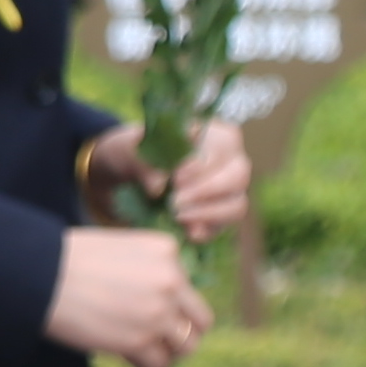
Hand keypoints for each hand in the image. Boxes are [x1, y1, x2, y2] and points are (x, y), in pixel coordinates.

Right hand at [49, 226, 212, 366]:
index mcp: (166, 250)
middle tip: (157, 337)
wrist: (37, 274)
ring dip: (166, 351)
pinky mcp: (141, 339)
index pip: (187, 288)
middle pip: (200, 320)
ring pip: (187, 346)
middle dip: (181, 331)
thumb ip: (148, 269)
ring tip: (142, 349)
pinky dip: (145, 364)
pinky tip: (125, 354)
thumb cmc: (66, 259)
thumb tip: (163, 303)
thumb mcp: (118, 249)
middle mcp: (171, 280)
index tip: (143, 307)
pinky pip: (159, 363)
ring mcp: (159, 311)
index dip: (169, 303)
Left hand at [89, 116, 257, 239]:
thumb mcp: (130, 149)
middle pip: (237, 177)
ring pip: (236, 205)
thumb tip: (158, 188)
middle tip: (174, 201)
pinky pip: (223, 227)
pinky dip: (205, 230)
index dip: (201, 165)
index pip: (223, 146)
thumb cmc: (137, 153)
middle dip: (205, 191)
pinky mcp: (220, 217)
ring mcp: (230, 192)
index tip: (176, 178)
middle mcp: (231, 162)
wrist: (128, 176)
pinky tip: (186, 231)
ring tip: (176, 215)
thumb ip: (143, 162)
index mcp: (216, 134)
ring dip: (207, 213)